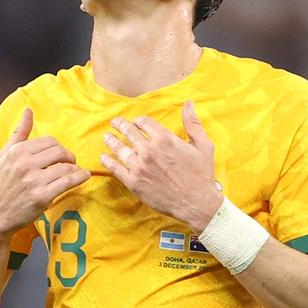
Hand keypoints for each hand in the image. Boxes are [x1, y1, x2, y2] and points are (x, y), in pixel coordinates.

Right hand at [0, 108, 90, 237]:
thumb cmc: (3, 184)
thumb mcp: (5, 155)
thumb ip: (19, 132)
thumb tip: (28, 110)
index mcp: (17, 152)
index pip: (49, 141)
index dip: (59, 147)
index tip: (61, 155)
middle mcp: (25, 164)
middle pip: (59, 152)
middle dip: (69, 156)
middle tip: (70, 162)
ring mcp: (34, 181)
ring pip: (65, 167)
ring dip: (75, 168)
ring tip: (76, 171)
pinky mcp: (42, 196)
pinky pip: (67, 182)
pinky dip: (79, 177)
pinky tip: (83, 176)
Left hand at [100, 101, 222, 232]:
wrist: (196, 203)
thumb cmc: (201, 174)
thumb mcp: (203, 145)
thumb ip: (193, 123)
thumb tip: (189, 103)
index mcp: (165, 139)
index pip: (144, 122)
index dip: (138, 121)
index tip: (136, 122)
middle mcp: (150, 150)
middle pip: (129, 132)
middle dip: (120, 125)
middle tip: (114, 123)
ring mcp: (140, 166)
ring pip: (119, 148)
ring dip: (111, 141)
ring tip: (106, 137)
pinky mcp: (134, 182)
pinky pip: (116, 168)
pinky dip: (107, 161)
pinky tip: (103, 157)